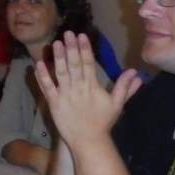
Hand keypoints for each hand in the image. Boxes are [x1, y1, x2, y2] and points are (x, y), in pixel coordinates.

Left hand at [35, 33, 141, 151]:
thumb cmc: (103, 122)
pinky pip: (47, 88)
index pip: (89, 63)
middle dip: (71, 48)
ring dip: (58, 58)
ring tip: (56, 43)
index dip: (85, 48)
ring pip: (61, 73)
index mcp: (92, 86)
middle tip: (67, 33)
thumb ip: (125, 87)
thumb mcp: (117, 104)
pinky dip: (43, 76)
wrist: (89, 142)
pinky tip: (39, 64)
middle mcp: (78, 88)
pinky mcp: (54, 103)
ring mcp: (65, 95)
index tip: (82, 35)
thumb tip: (136, 72)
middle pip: (74, 64)